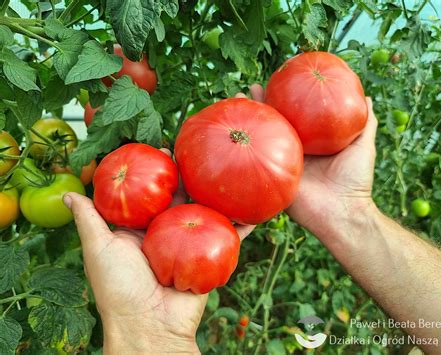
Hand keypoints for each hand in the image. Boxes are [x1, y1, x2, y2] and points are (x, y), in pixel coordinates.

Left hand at [63, 149, 252, 353]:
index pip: (150, 194)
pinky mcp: (210, 257)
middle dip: (187, 176)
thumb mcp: (98, 249)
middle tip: (195, 151)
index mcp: (141, 230)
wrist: (150, 326)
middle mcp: (166, 234)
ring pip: (206, 213)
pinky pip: (229, 238)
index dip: (155, 172)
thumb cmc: (119, 288)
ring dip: (215, 194)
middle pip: (180, 199)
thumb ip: (88, 220)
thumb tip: (68, 195)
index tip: (161, 150)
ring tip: (224, 170)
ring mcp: (190, 244)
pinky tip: (253, 209)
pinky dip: (242, 225)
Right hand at [240, 84, 377, 241]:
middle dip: (263, 104)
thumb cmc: (356, 180)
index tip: (281, 80)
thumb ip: (365, 123)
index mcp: (312, 141)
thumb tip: (367, 98)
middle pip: (276, 121)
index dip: (287, 98)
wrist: (343, 212)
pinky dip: (243, 145)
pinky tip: (234, 128)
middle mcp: (294, 150)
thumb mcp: (364, 146)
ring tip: (238, 99)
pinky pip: (256, 160)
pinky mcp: (272, 177)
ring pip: (262, 136)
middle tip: (254, 87)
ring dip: (249, 118)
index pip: (297, 114)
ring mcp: (281, 163)